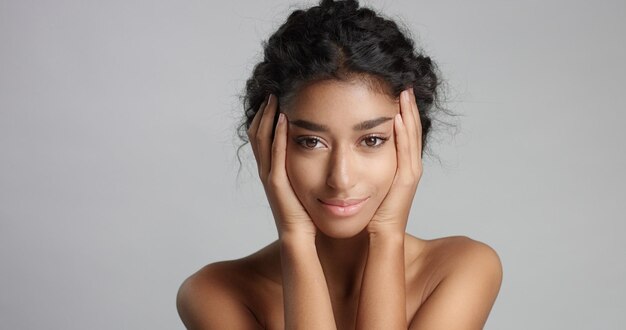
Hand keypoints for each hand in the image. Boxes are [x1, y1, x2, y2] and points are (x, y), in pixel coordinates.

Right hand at [247, 95, 316, 237]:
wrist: (300, 237)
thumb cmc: (305, 214)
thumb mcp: (303, 185)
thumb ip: (304, 168)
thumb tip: (317, 152)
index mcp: (272, 169)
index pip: (262, 137)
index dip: (265, 117)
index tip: (275, 98)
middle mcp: (266, 170)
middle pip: (256, 133)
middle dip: (263, 111)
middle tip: (271, 91)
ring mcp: (269, 176)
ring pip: (261, 140)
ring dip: (268, 117)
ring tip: (274, 98)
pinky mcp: (276, 183)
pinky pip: (275, 154)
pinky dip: (278, 135)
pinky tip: (284, 119)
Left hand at [368, 88, 422, 236]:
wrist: (379, 235)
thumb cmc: (370, 211)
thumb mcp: (366, 182)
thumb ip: (362, 165)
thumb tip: (344, 147)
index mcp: (400, 165)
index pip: (403, 132)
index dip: (401, 112)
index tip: (393, 91)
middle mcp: (409, 166)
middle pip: (411, 129)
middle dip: (408, 106)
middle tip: (404, 84)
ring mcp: (410, 172)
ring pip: (412, 136)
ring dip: (409, 113)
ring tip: (404, 92)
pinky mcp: (407, 179)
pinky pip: (406, 151)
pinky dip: (404, 133)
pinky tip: (399, 116)